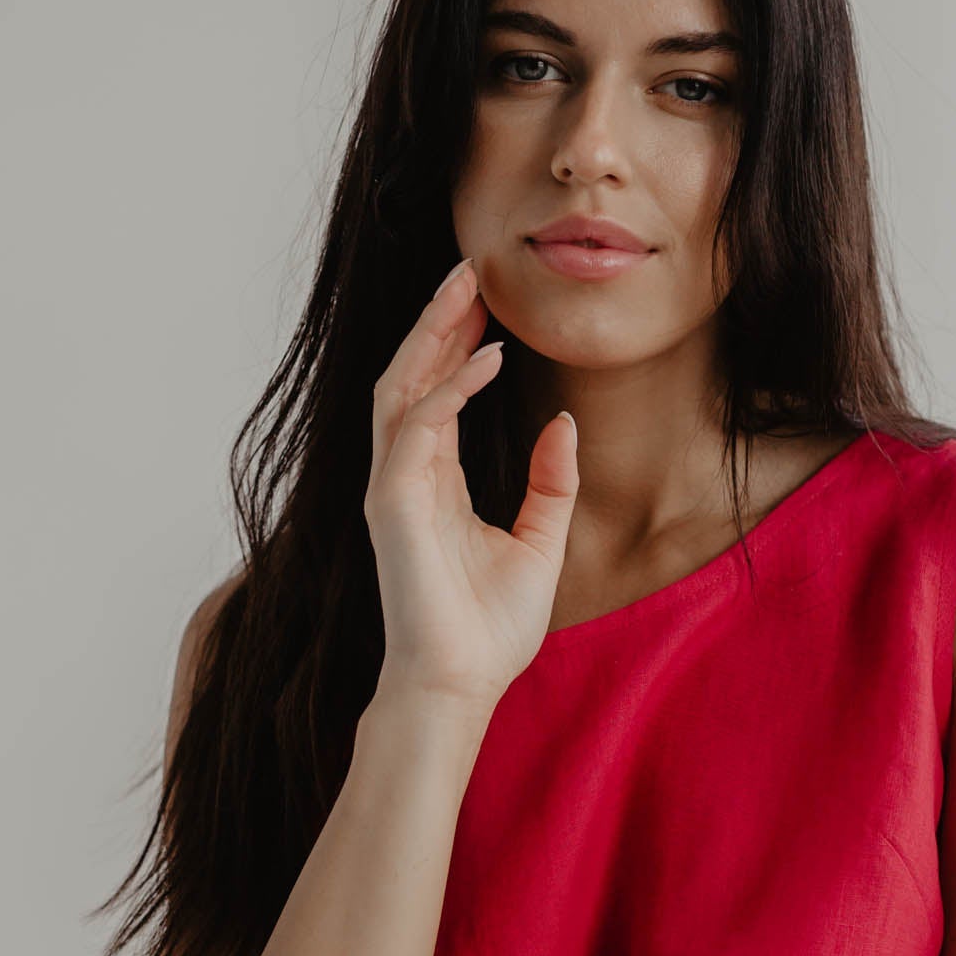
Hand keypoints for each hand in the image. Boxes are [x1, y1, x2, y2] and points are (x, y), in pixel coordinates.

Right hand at [368, 256, 578, 710]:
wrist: (460, 686)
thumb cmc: (490, 629)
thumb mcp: (541, 541)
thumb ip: (550, 483)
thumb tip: (563, 425)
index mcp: (433, 482)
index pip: (438, 394)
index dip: (459, 345)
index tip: (488, 303)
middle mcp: (405, 475)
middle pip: (412, 376)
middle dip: (439, 321)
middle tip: (471, 269)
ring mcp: (392, 486)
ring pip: (401, 386)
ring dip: (433, 335)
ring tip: (466, 289)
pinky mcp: (393, 503)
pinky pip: (418, 427)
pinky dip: (451, 389)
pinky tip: (488, 360)